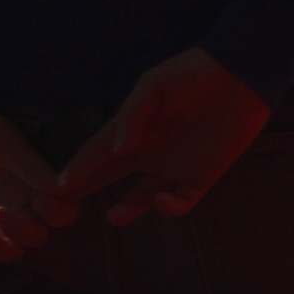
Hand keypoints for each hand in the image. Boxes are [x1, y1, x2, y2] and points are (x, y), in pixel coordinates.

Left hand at [0, 104, 72, 265]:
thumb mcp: (6, 145)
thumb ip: (34, 170)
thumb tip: (67, 190)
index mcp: (35, 183)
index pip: (61, 212)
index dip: (56, 214)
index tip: (39, 201)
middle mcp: (19, 204)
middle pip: (37, 236)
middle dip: (23, 233)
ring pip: (12, 251)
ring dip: (3, 250)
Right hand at [55, 49, 268, 228]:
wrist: (239, 79)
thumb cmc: (192, 75)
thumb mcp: (154, 87)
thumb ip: (133, 116)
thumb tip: (118, 149)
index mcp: (132, 129)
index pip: (96, 152)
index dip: (77, 168)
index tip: (54, 186)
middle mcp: (147, 151)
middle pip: (110, 176)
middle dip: (88, 190)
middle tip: (64, 208)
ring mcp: (173, 166)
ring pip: (143, 196)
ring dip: (128, 209)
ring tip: (113, 217)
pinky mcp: (200, 178)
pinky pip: (180, 202)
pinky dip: (170, 207)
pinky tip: (163, 199)